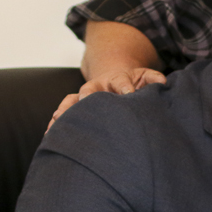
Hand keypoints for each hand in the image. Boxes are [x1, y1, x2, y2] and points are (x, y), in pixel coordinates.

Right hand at [48, 67, 166, 129]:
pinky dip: (55, 123)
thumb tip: (162, 83)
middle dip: (88, 96)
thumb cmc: (132, 83)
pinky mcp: (74, 108)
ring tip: (59, 119)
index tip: (127, 94)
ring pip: (71, 101)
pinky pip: (61, 114)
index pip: (120, 82)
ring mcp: (83, 97)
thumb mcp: (145, 76)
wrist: (113, 77)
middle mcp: (97, 87)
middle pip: (90, 90)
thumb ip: (153, 79)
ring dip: (66, 110)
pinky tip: (49, 135)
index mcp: (117, 79)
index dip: (124, 87)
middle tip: (86, 102)